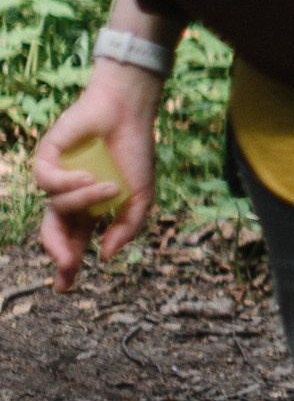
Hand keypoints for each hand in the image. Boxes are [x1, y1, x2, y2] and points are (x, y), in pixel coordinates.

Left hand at [33, 63, 164, 288]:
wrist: (128, 113)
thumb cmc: (135, 152)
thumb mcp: (140, 198)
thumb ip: (126, 228)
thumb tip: (104, 256)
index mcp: (90, 210)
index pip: (74, 243)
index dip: (68, 266)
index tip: (65, 287)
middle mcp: (70, 197)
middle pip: (53, 232)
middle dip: (59, 251)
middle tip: (67, 262)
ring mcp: (56, 178)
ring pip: (56, 207)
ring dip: (84, 201)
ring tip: (108, 186)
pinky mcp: (46, 157)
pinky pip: (46, 182)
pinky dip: (67, 183)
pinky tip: (86, 175)